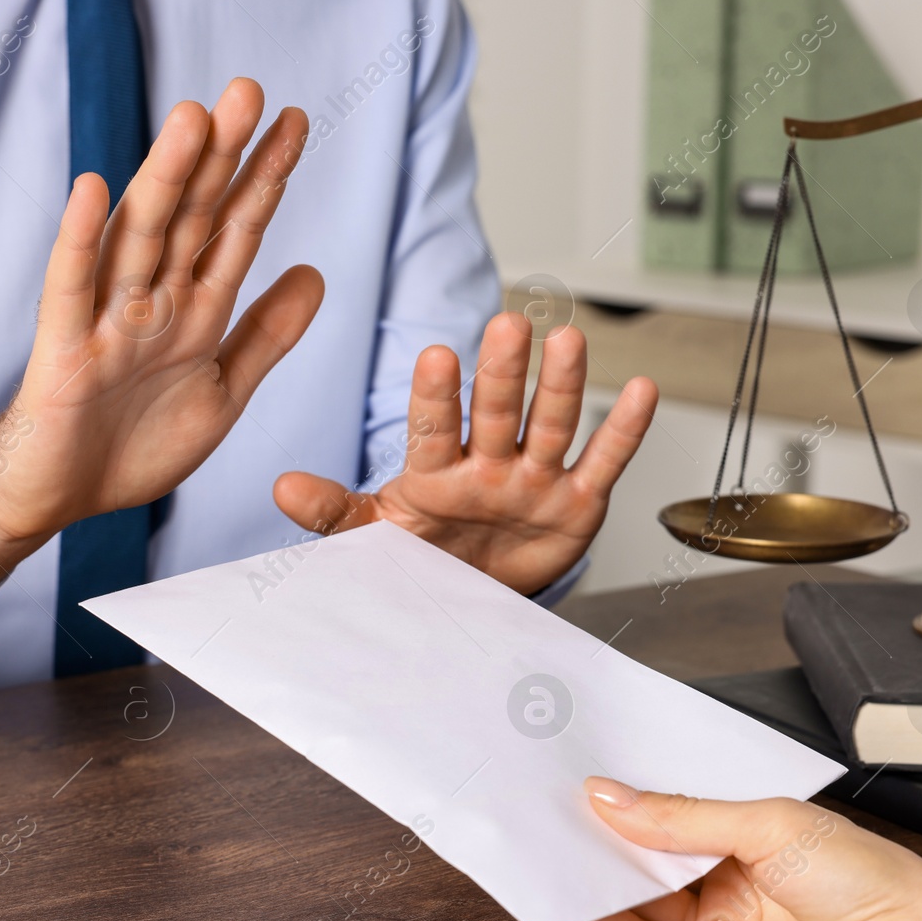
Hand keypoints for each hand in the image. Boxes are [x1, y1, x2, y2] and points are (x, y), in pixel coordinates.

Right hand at [0, 78, 323, 609]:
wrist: (60, 497)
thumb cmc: (134, 442)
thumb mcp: (222, 390)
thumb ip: (266, 335)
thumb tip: (317, 273)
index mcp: (194, 311)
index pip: (234, 231)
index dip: (264, 178)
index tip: (294, 123)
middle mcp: (152, 302)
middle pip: (191, 217)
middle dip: (219, 157)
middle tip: (246, 90)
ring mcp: (104, 321)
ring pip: (138, 239)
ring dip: (163, 180)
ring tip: (190, 122)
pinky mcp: (62, 352)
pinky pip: (69, 290)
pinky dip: (79, 241)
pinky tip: (90, 190)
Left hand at [273, 313, 656, 593]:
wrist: (471, 595)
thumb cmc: (423, 554)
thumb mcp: (375, 535)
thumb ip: (334, 511)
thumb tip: (280, 488)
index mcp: (434, 470)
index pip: (433, 426)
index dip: (436, 396)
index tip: (436, 356)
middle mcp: (487, 464)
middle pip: (496, 411)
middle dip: (502, 373)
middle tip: (506, 325)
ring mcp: (534, 479)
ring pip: (550, 424)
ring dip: (561, 385)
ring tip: (568, 339)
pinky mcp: (576, 503)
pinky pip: (603, 462)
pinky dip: (624, 430)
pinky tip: (640, 388)